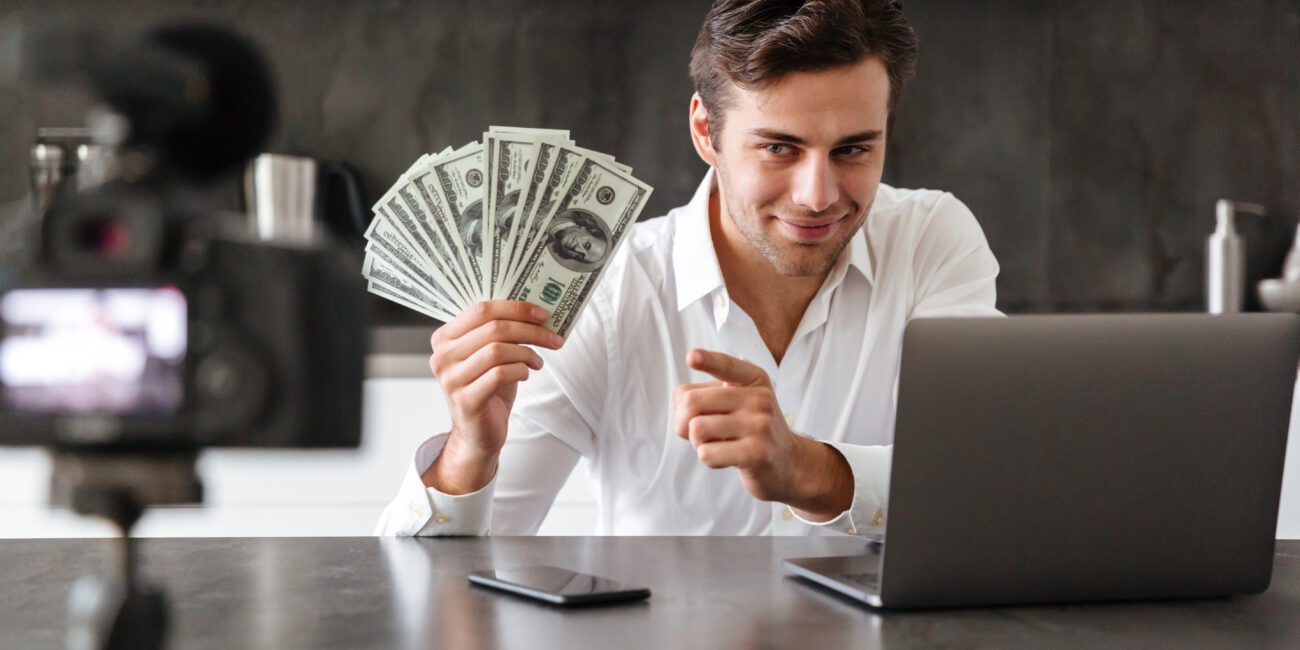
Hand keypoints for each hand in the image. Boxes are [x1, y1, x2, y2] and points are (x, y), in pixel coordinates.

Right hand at [424, 301, 562, 493]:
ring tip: (538, 361)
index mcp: (445, 338)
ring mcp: (451, 379)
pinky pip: (500, 374)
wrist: (478, 433)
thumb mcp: (489, 354)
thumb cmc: (486, 388)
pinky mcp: (466, 400)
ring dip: (527, 352)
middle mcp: (442, 356)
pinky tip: (526, 374)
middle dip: (530, 330)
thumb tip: (535, 311)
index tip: (543, 314)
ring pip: (497, 350)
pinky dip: (520, 370)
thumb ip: (501, 332)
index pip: (481, 310)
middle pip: (493, 328)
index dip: (516, 308)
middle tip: (553, 337)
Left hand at [673, 349, 851, 519]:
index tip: (691, 356)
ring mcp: (760, 425)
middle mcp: (759, 398)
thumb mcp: (737, 402)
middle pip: (692, 401)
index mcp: (754, 378)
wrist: (788, 462)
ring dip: (697, 442)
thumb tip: (682, 409)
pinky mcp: (756, 453)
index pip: (726, 365)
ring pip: (697, 429)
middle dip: (683, 420)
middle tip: (700, 431)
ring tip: (718, 443)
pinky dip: (708, 458)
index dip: (707, 360)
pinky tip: (727, 457)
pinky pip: (707, 453)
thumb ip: (707, 396)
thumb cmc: (751, 429)